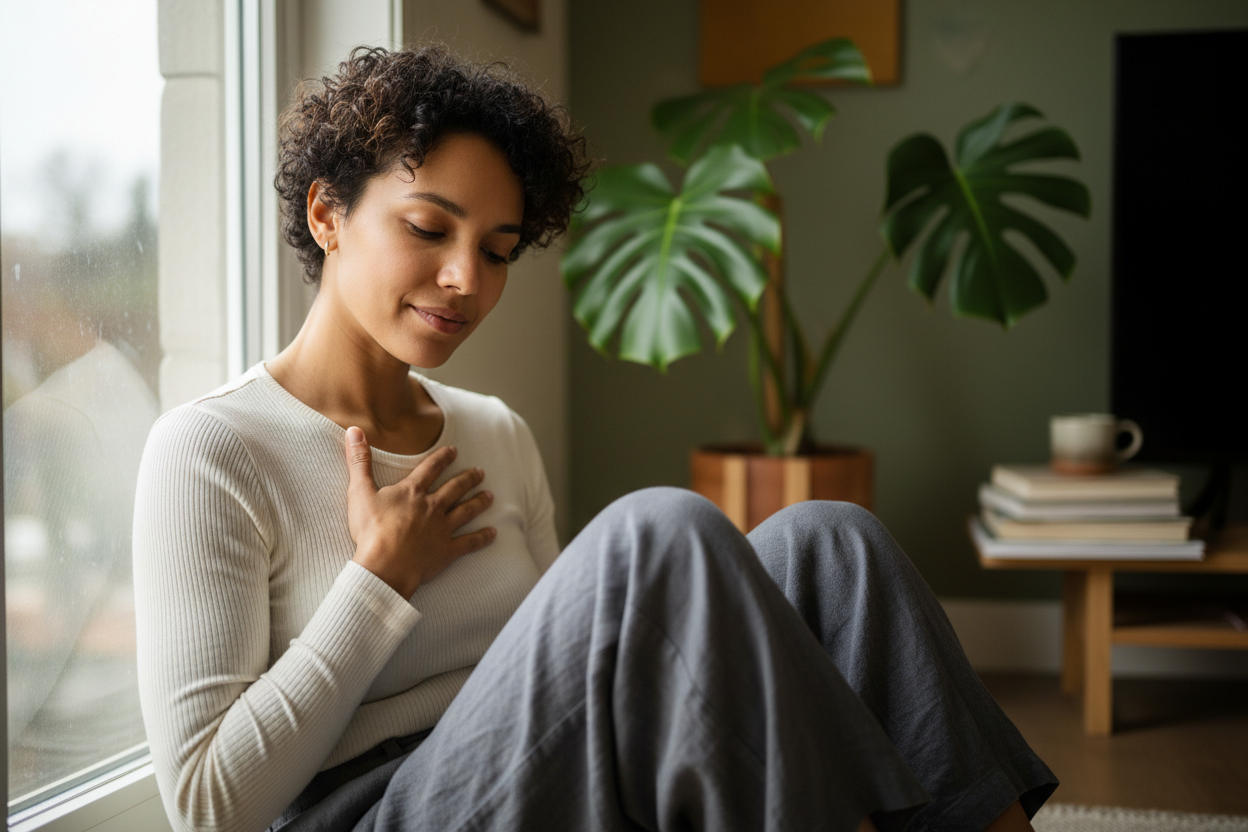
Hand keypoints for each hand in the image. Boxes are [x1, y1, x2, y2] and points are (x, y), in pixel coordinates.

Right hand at [344, 426, 495, 596]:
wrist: (384, 565)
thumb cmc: (371, 530)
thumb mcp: (360, 492)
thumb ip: (359, 461)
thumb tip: (354, 430)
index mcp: (412, 492)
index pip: (430, 468)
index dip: (443, 458)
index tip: (454, 450)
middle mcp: (432, 507)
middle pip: (454, 488)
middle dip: (468, 479)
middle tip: (480, 472)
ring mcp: (442, 529)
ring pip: (465, 511)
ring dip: (478, 502)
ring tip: (490, 496)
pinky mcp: (447, 551)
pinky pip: (469, 542)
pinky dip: (482, 537)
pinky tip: (493, 533)